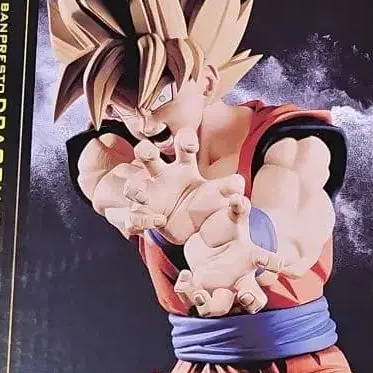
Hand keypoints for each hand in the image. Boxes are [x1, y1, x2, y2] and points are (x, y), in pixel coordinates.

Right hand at [122, 129, 244, 243]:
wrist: (201, 231)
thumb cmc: (208, 204)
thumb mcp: (221, 195)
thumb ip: (231, 187)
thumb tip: (239, 183)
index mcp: (184, 168)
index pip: (182, 147)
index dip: (184, 140)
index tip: (190, 146)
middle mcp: (164, 178)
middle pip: (147, 156)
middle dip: (144, 151)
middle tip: (148, 154)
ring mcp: (151, 197)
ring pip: (134, 187)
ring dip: (134, 189)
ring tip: (143, 195)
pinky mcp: (146, 216)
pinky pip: (136, 217)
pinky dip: (143, 219)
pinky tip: (159, 221)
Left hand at [174, 195, 281, 317]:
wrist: (205, 243)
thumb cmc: (225, 227)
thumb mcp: (231, 215)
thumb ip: (235, 203)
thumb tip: (237, 187)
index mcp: (250, 257)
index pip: (267, 261)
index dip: (274, 263)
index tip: (280, 262)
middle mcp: (240, 278)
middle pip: (254, 297)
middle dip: (252, 301)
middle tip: (246, 297)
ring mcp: (221, 287)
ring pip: (223, 306)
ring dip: (216, 304)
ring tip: (201, 292)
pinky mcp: (200, 290)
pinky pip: (196, 298)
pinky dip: (188, 290)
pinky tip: (185, 278)